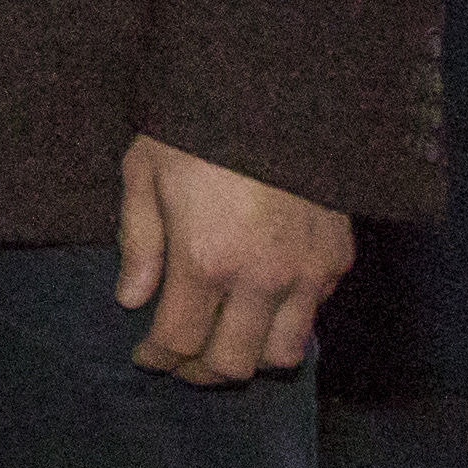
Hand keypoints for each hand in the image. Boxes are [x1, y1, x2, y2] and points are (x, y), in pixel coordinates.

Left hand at [119, 135, 352, 382]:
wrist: (274, 95)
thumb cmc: (196, 130)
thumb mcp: (144, 174)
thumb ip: (139, 243)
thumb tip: (131, 300)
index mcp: (204, 260)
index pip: (180, 340)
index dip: (158, 359)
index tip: (145, 357)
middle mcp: (260, 279)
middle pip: (233, 363)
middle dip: (200, 371)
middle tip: (181, 361)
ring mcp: (305, 274)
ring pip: (282, 355)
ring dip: (249, 358)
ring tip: (223, 342)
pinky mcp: (336, 262)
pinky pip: (312, 317)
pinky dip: (285, 324)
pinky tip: (260, 306)